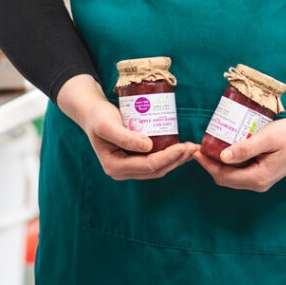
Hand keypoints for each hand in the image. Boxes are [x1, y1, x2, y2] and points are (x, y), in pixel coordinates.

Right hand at [56, 73, 196, 179]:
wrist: (92, 112)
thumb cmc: (98, 117)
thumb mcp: (107, 124)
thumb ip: (125, 136)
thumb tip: (148, 146)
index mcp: (114, 167)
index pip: (147, 165)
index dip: (168, 157)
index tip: (183, 146)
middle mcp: (122, 171)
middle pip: (156, 170)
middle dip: (176, 160)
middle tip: (193, 147)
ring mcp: (129, 167)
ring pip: (158, 168)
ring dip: (176, 160)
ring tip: (191, 148)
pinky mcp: (134, 159)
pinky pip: (155, 160)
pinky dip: (169, 155)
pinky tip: (180, 147)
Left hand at [193, 113, 285, 191]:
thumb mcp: (268, 138)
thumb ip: (246, 148)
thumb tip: (223, 156)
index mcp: (259, 177)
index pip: (224, 176)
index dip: (207, 164)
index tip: (195, 150)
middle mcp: (259, 183)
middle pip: (226, 178)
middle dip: (210, 164)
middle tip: (198, 146)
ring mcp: (262, 179)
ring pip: (232, 175)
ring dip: (219, 162)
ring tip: (208, 144)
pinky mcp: (264, 171)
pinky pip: (241, 170)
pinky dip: (230, 160)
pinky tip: (226, 145)